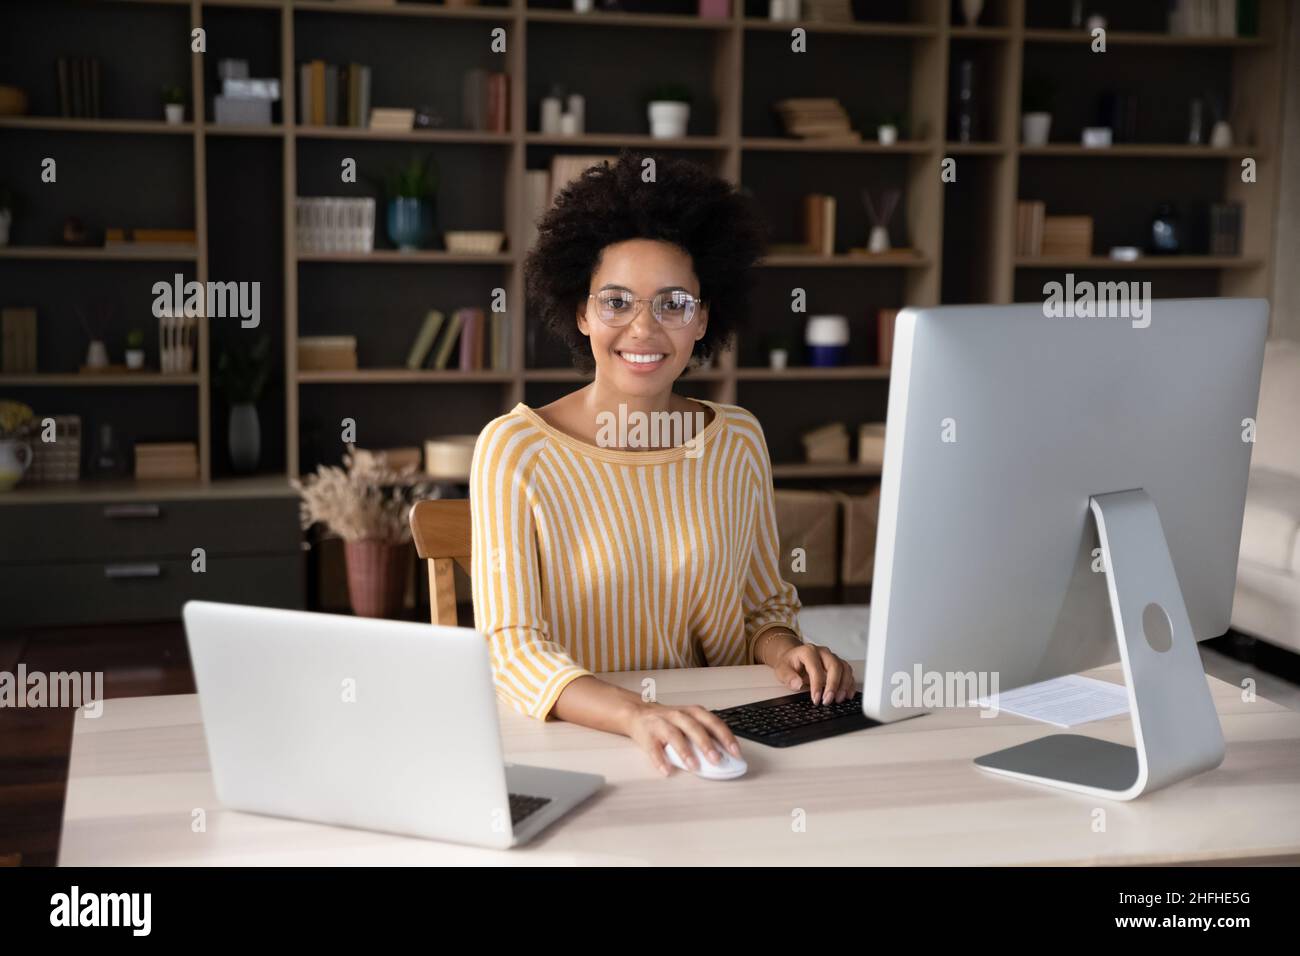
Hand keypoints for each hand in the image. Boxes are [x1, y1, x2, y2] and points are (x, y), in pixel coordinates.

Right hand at [620, 701, 742, 776]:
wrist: (639, 714)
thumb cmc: (670, 721)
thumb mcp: (690, 723)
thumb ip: (705, 736)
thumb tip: (725, 757)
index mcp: (693, 712)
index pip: (713, 722)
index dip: (726, 737)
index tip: (735, 752)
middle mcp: (678, 715)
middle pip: (694, 727)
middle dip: (706, 744)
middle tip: (717, 760)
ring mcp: (661, 723)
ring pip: (674, 735)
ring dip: (685, 751)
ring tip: (694, 766)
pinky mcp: (647, 735)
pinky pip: (653, 748)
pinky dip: (660, 760)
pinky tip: (667, 770)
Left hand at [768, 639, 855, 704]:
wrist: (793, 657)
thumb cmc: (790, 663)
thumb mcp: (782, 669)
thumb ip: (788, 677)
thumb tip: (796, 684)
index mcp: (808, 652)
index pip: (816, 668)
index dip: (817, 684)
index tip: (816, 698)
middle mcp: (823, 652)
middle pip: (834, 666)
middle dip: (833, 685)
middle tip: (828, 700)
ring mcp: (832, 657)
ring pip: (844, 668)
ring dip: (844, 685)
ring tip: (838, 699)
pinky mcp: (838, 664)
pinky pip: (848, 672)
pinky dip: (850, 684)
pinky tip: (847, 694)